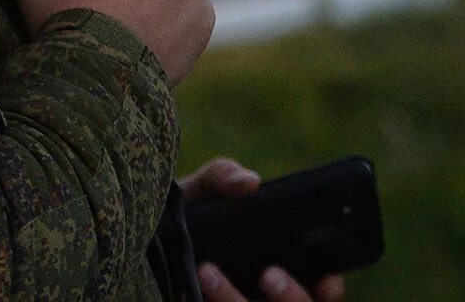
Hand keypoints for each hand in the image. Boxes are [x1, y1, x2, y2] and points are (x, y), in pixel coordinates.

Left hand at [185, 157, 343, 301]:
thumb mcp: (198, 191)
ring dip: (234, 300)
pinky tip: (192, 284)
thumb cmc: (177, 214)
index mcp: (274, 265)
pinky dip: (213, 300)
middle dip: (291, 297)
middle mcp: (260, 294)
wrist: (134, 231)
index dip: (330, 287)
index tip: (327, 279)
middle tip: (269, 274)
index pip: (319, 287)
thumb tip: (249, 182)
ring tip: (208, 272)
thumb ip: (222, 176)